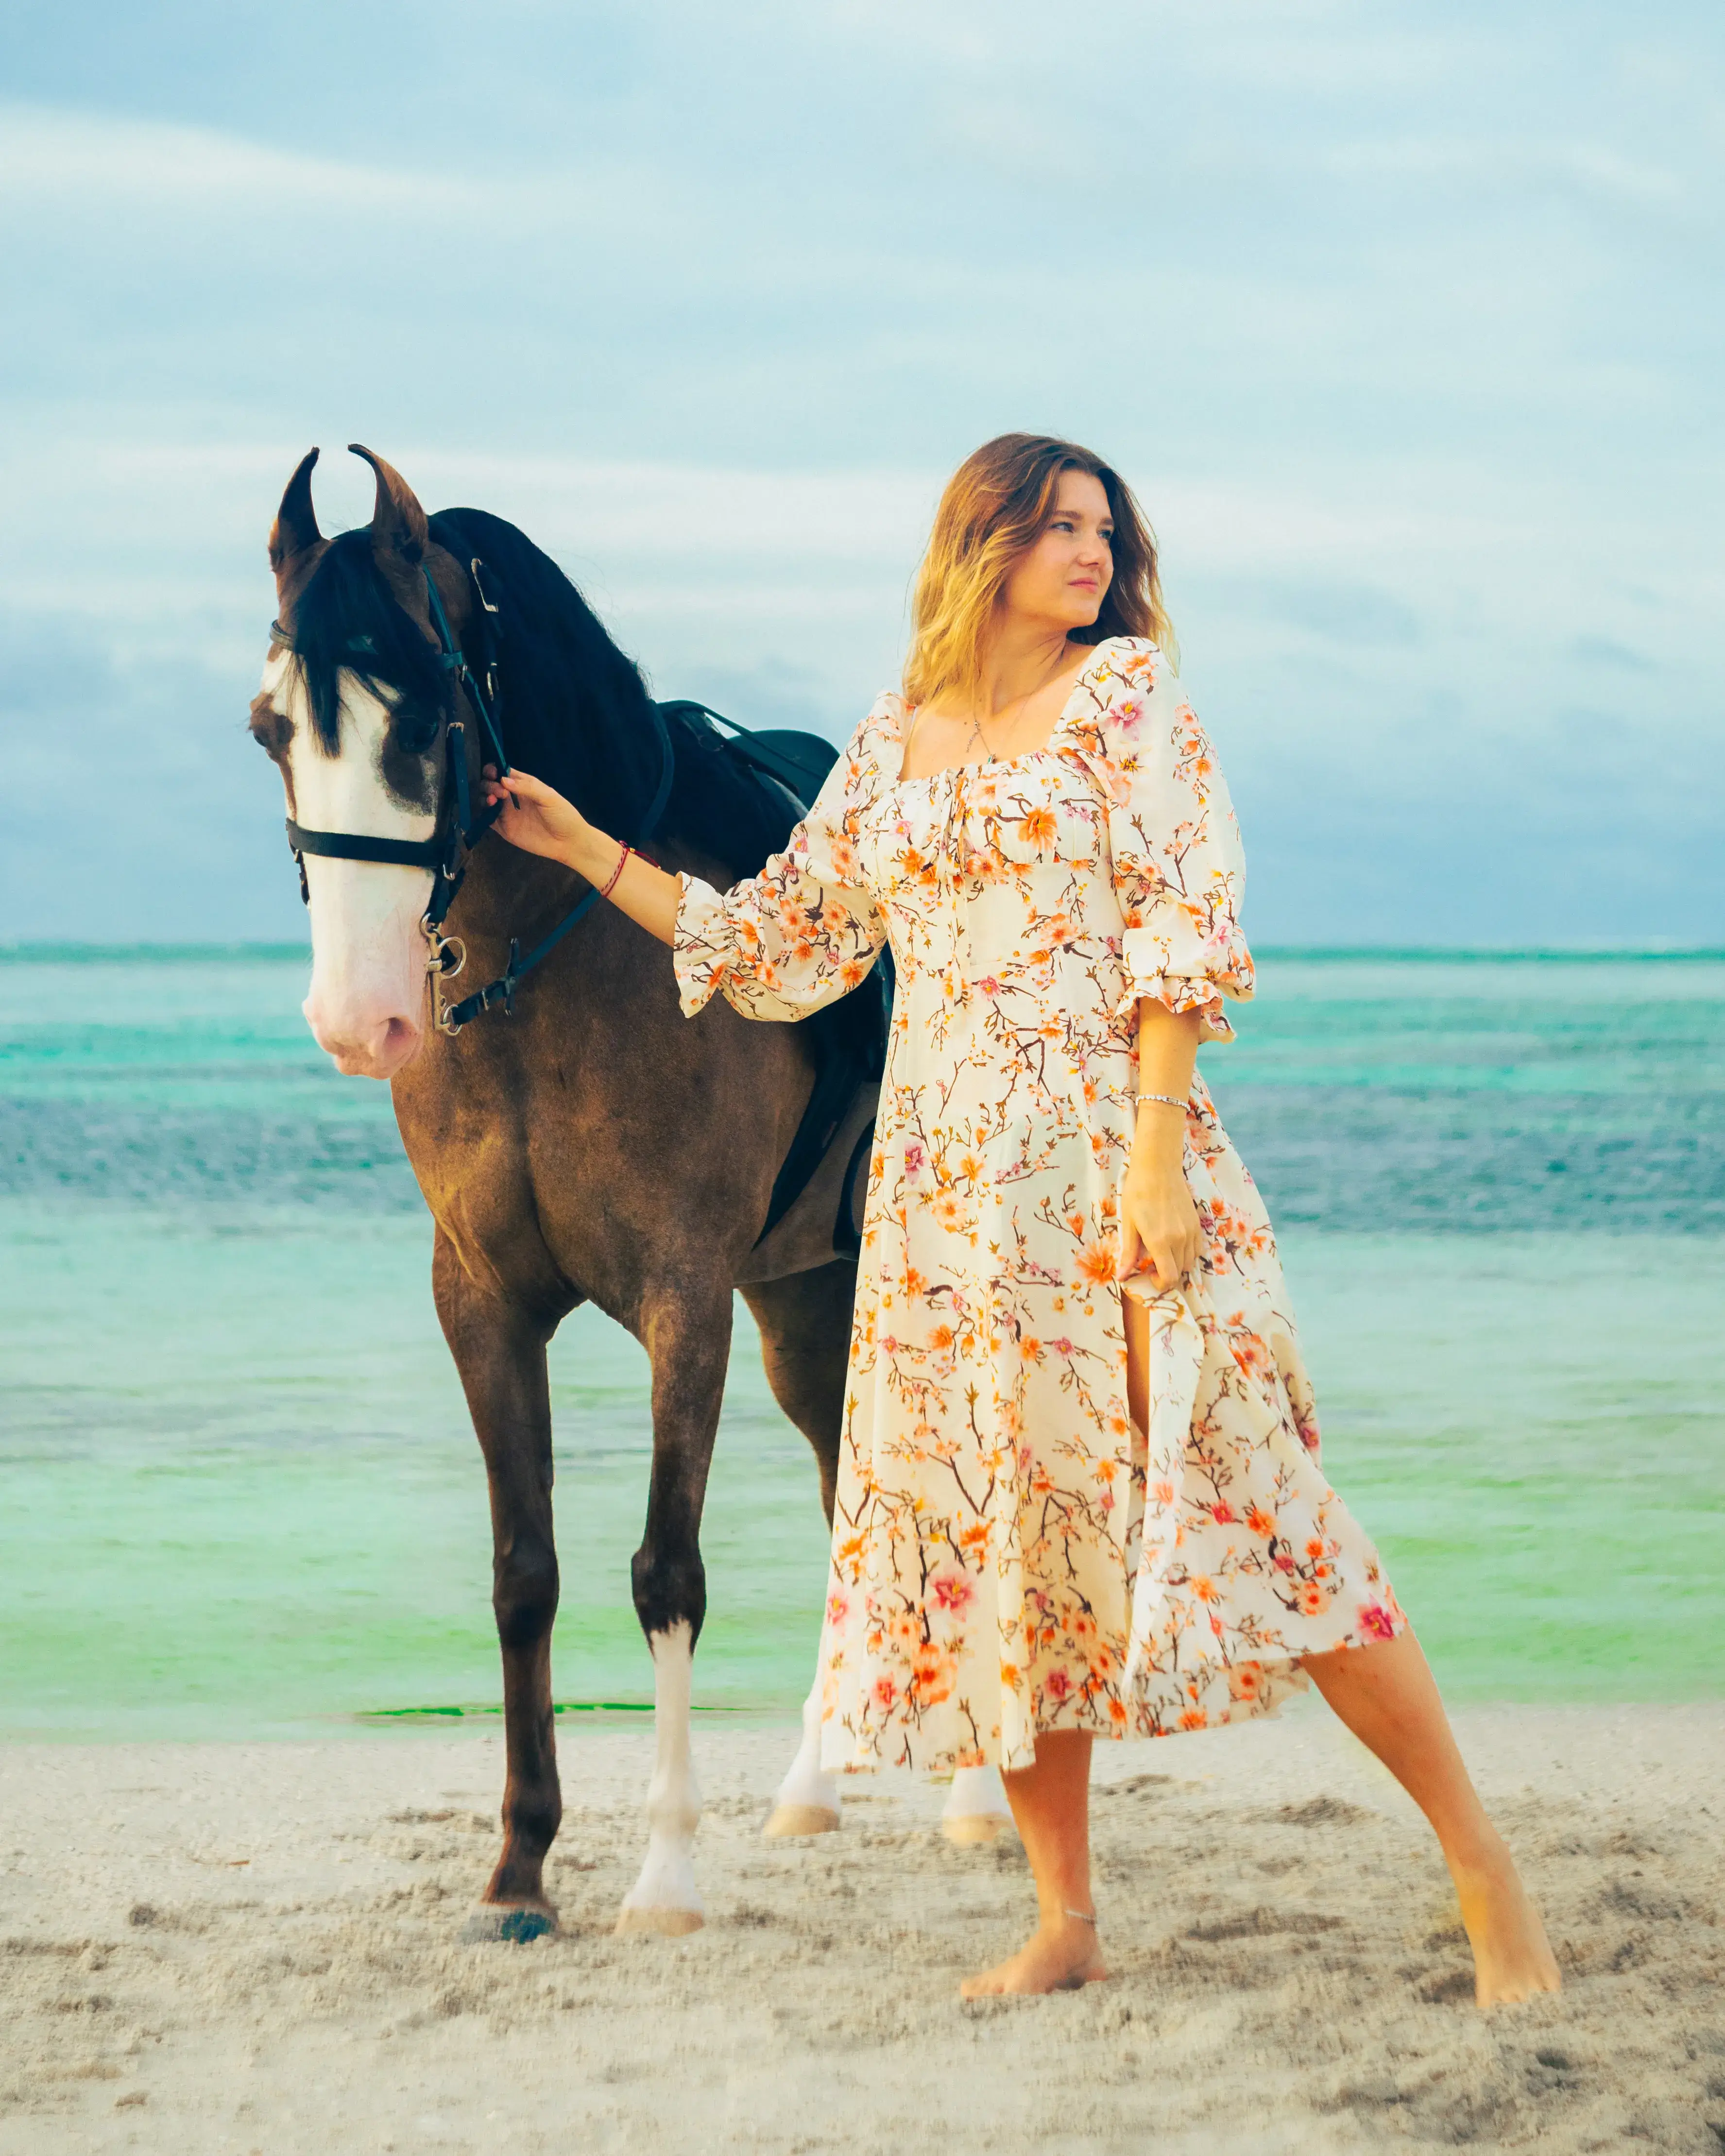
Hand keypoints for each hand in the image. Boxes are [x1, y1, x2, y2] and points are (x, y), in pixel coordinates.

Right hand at [479, 765, 595, 867]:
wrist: (569, 843)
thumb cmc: (563, 816)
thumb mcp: (549, 797)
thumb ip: (527, 787)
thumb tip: (503, 780)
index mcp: (524, 786)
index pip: (503, 773)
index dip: (494, 770)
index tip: (492, 772)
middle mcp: (513, 798)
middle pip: (492, 786)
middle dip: (489, 784)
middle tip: (499, 792)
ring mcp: (508, 814)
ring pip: (487, 801)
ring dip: (485, 797)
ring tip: (493, 800)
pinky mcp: (505, 829)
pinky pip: (488, 820)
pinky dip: (483, 814)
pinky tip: (488, 810)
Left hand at [1117, 1157, 1201, 1294]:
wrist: (1158, 1168)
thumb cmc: (1138, 1193)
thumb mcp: (1128, 1224)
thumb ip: (1129, 1253)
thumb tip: (1121, 1277)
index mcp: (1160, 1241)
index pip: (1169, 1277)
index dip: (1160, 1284)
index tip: (1148, 1274)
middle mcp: (1180, 1240)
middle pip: (1180, 1272)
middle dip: (1166, 1275)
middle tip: (1151, 1264)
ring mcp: (1191, 1232)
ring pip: (1190, 1262)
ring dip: (1177, 1264)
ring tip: (1162, 1253)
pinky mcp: (1197, 1223)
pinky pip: (1198, 1249)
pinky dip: (1188, 1253)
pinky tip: (1174, 1244)